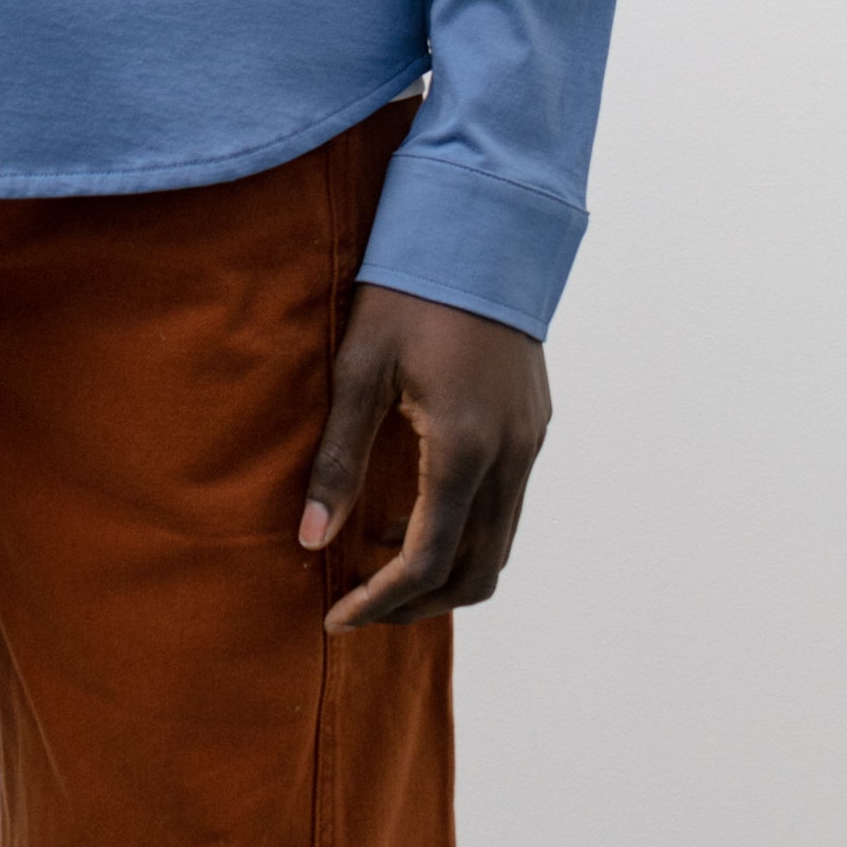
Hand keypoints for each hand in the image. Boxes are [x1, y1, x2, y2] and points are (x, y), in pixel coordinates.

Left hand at [298, 283, 550, 627]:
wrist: (480, 228)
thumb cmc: (409, 289)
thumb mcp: (360, 367)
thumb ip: (337, 458)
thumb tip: (310, 539)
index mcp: (464, 447)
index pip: (427, 561)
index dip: (381, 601)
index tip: (338, 618)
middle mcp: (510, 457)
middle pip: (475, 573)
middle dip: (417, 603)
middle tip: (362, 605)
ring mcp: (530, 442)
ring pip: (499, 545)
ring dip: (446, 572)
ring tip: (384, 565)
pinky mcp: (535, 425)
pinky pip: (509, 506)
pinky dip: (467, 531)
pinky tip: (417, 509)